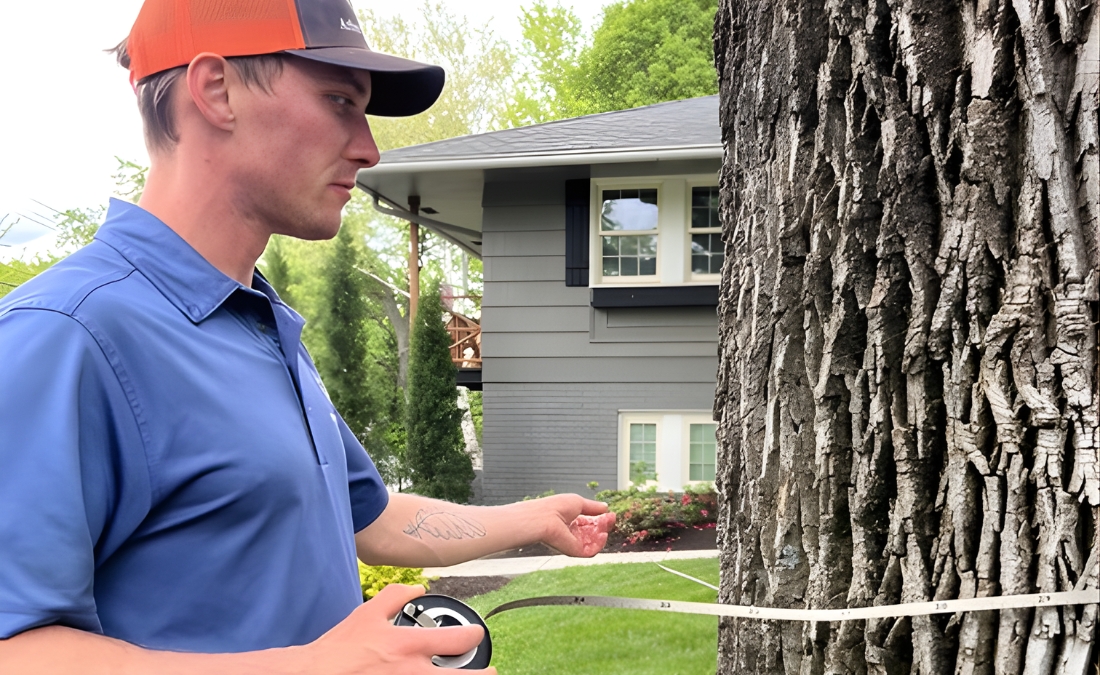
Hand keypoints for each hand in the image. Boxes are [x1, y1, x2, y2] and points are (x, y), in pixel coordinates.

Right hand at [299, 584, 494, 674]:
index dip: (475, 635)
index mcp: (410, 646)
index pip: (459, 639)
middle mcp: (414, 673)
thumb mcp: (368, 613)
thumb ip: (396, 597)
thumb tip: (417, 587)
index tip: (476, 635)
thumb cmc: (340, 649)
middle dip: (484, 674)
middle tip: (491, 671)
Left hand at [539, 494, 616, 556]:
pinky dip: (600, 544)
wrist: (544, 519)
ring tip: (606, 528)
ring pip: (594, 542)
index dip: (601, 518)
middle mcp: (572, 531)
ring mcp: (573, 542)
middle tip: (610, 519)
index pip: (590, 521)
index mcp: (571, 519)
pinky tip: (603, 535)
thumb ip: (593, 506)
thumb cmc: (556, 507)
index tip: (610, 514)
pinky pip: (592, 551)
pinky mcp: (574, 551)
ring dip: (603, 535)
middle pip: (593, 532)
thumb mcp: (578, 502)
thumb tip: (605, 507)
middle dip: (604, 525)